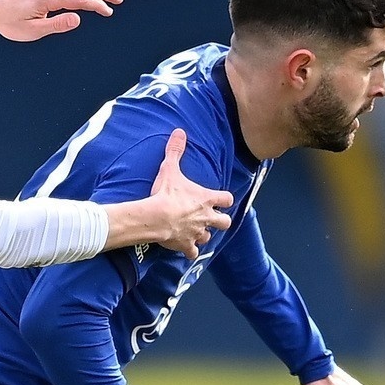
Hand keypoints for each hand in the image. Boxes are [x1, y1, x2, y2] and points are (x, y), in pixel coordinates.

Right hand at [146, 128, 232, 259]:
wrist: (157, 217)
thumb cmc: (166, 194)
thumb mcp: (170, 169)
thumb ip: (176, 151)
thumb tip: (179, 131)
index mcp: (207, 199)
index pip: (227, 199)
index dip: (225, 200)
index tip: (220, 199)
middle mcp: (207, 217)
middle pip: (225, 222)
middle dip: (220, 221)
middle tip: (212, 218)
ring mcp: (198, 233)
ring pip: (209, 237)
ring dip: (204, 234)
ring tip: (195, 231)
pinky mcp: (186, 245)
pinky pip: (193, 253)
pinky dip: (190, 251)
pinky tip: (185, 248)